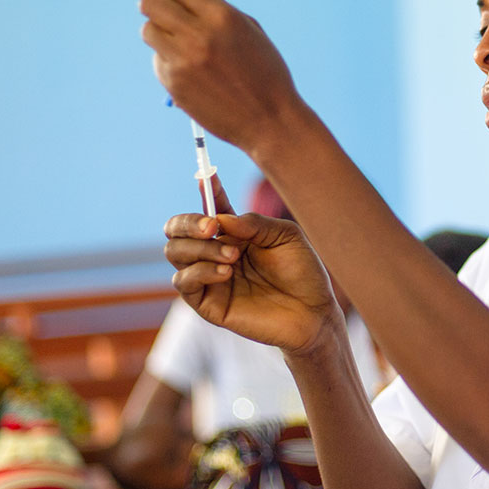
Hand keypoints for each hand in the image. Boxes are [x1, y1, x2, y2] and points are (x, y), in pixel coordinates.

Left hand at [140, 0, 296, 151]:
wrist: (269, 120)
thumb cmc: (264, 71)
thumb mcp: (247, 29)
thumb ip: (216, 2)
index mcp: (222, 16)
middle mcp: (199, 35)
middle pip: (151, 4)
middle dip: (153, 3)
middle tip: (161, 12)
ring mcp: (183, 61)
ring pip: (148, 31)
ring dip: (158, 32)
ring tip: (179, 42)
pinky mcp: (174, 83)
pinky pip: (158, 60)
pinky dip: (169, 61)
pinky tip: (193, 71)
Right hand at [162, 179, 340, 353]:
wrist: (314, 311)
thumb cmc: (303, 272)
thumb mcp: (286, 236)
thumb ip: (253, 223)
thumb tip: (219, 218)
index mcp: (234, 234)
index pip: (208, 208)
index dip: (206, 190)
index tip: (206, 176)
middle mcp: (215, 254)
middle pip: (176, 230)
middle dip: (188, 222)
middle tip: (212, 226)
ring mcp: (209, 279)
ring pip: (174, 253)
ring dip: (199, 249)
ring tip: (232, 256)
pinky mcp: (208, 305)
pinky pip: (184, 283)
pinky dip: (200, 272)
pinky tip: (226, 272)